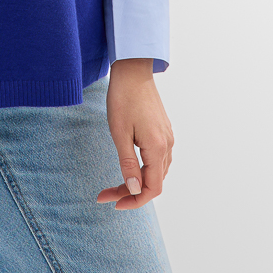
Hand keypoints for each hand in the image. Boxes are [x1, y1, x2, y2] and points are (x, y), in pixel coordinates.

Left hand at [96, 59, 173, 210]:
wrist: (133, 70)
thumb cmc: (123, 98)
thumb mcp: (119, 132)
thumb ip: (128, 163)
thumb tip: (133, 189)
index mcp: (157, 147)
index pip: (152, 188)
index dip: (134, 200)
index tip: (113, 202)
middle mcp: (167, 144)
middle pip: (154, 182)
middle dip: (130, 192)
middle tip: (105, 194)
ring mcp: (167, 137)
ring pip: (157, 172)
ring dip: (137, 182)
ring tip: (115, 184)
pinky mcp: (163, 130)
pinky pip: (158, 159)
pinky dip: (144, 169)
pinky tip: (129, 168)